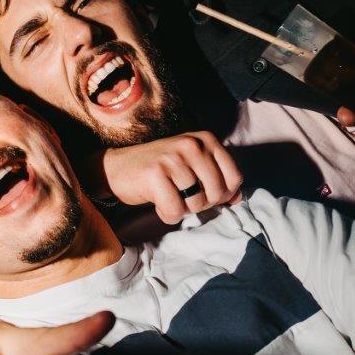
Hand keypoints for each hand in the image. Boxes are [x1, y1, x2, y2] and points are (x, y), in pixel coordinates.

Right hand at [101, 132, 243, 223]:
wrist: (116, 167)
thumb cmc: (158, 170)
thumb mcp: (192, 166)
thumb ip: (218, 178)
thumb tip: (238, 198)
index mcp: (205, 139)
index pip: (234, 178)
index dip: (222, 195)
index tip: (203, 193)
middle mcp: (192, 145)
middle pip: (217, 194)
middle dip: (201, 204)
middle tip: (181, 196)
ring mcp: (173, 158)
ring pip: (196, 204)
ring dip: (182, 209)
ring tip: (168, 196)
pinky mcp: (155, 174)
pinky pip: (174, 211)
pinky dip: (167, 214)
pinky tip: (157, 203)